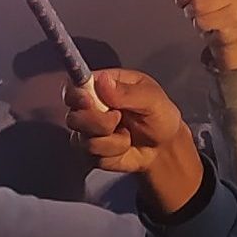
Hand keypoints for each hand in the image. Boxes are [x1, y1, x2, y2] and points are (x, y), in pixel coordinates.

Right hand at [68, 70, 203, 210]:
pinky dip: (112, 153)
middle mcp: (89, 107)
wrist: (163, 148)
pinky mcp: (89, 151)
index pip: (74, 86)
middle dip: (99, 122)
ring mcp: (87, 130)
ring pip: (82, 139)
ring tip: (128, 133)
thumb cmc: (159, 116)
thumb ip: (127, 92)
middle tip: (120, 118)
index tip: (88, 102)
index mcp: (102, 85)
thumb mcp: (152, 99)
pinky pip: (91, 156)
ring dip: (111, 140)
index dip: (75, 94)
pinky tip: (124, 146)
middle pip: (74, 116)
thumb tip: (103, 81)